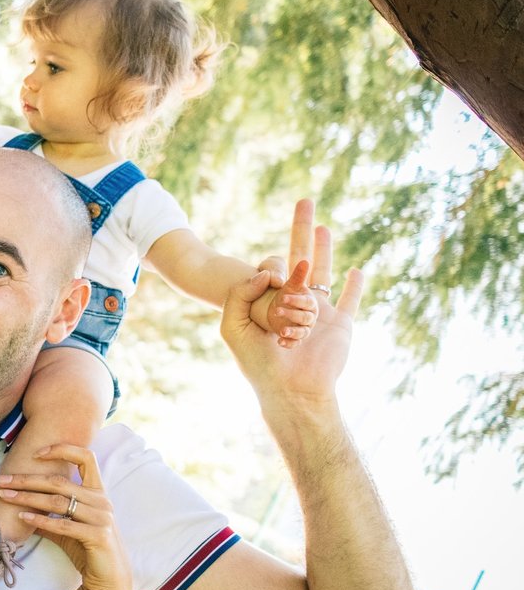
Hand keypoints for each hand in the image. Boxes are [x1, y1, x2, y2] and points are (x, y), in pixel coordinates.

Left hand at [0, 444, 131, 589]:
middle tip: (1, 481)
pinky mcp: (97, 536)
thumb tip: (20, 506)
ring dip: (28, 497)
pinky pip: (63, 524)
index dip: (62, 450)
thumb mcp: (66, 528)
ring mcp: (101, 518)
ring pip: (58, 501)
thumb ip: (49, 514)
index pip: (86, 457)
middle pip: (59, 481)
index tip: (36, 453)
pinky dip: (40, 520)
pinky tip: (22, 517)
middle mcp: (102, 501)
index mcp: (98, 492)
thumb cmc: (87, 550)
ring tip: (6, 496)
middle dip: (27, 479)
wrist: (108, 581)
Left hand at [224, 199, 363, 409]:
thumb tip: (267, 271)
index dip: (270, 270)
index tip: (271, 280)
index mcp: (269, 304)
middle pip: (299, 259)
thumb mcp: (234, 326)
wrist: (292, 389)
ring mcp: (319, 313)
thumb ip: (240, 294)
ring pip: (324, 273)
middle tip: (304, 200)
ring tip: (323, 227)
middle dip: (300, 231)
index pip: (270, 270)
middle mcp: (294, 304)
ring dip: (324, 250)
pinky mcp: (341, 324)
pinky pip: (351, 300)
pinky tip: (355, 271)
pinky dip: (355, 286)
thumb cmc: (259, 363)